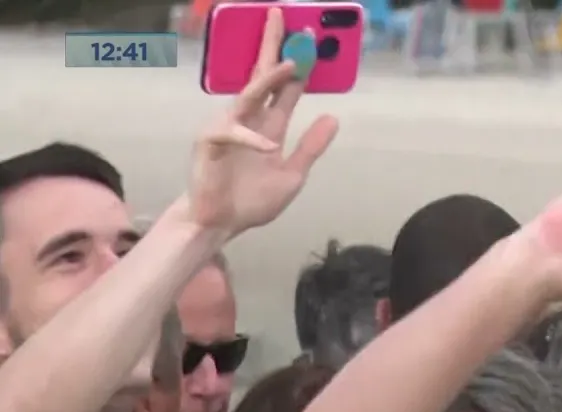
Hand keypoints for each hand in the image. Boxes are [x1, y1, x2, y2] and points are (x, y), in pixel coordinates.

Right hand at [188, 8, 338, 236]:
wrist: (221, 224)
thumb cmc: (251, 200)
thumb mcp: (292, 175)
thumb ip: (310, 148)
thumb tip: (333, 118)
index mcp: (269, 126)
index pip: (285, 89)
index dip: (298, 67)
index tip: (310, 41)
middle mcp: (249, 120)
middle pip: (262, 77)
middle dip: (273, 48)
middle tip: (282, 18)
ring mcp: (228, 128)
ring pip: (248, 96)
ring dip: (268, 80)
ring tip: (290, 64)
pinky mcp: (210, 143)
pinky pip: (231, 133)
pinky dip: (251, 138)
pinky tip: (269, 146)